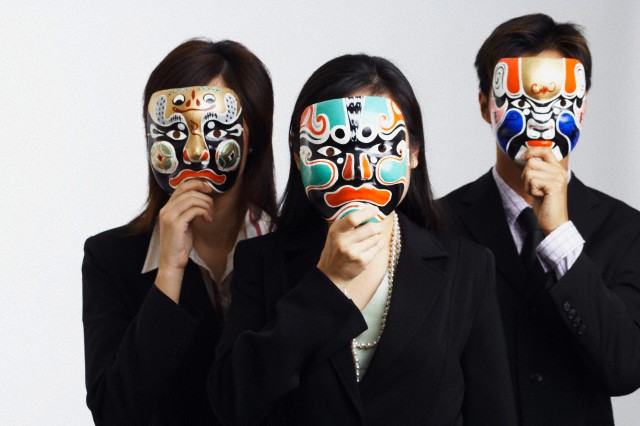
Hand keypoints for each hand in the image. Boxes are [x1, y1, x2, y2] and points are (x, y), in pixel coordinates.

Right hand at [155, 179, 213, 301]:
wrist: (172, 262)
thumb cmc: (180, 244)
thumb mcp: (185, 223)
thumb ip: (189, 210)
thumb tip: (203, 198)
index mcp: (167, 207)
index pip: (182, 186)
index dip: (197, 183)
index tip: (209, 190)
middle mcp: (166, 209)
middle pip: (188, 190)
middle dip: (205, 195)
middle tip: (212, 206)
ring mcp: (169, 216)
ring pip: (192, 199)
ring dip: (206, 205)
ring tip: (210, 216)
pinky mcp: (176, 224)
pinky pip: (194, 210)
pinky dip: (205, 212)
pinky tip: (208, 220)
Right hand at [316, 206, 384, 289]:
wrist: (331, 273)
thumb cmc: (335, 249)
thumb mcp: (335, 233)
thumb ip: (347, 222)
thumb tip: (367, 210)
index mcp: (336, 231)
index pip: (353, 219)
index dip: (366, 212)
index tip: (374, 209)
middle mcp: (343, 242)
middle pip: (369, 228)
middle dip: (377, 225)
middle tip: (377, 225)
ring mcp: (353, 253)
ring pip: (376, 238)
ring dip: (376, 235)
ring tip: (370, 238)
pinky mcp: (362, 262)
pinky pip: (378, 247)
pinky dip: (378, 244)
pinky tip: (371, 246)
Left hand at [521, 147, 568, 233]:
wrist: (554, 221)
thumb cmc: (545, 204)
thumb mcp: (540, 183)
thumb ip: (536, 170)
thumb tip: (525, 157)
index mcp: (557, 169)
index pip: (546, 150)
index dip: (532, 150)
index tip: (523, 157)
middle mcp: (559, 171)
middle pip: (531, 162)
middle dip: (525, 176)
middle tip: (534, 187)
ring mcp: (558, 178)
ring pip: (529, 172)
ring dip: (528, 184)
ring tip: (538, 192)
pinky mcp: (554, 186)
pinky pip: (532, 181)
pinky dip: (531, 190)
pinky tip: (540, 197)